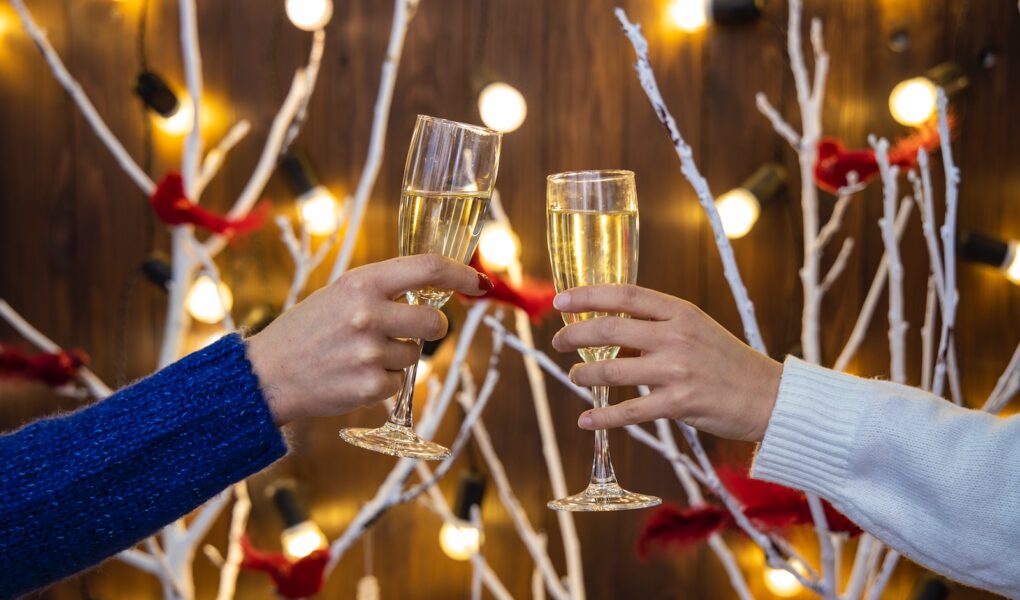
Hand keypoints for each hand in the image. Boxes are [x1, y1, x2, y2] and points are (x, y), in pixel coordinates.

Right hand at [247, 255, 492, 424]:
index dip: (461, 274)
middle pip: (435, 321)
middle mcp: (368, 314)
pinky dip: (382, 381)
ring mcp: (370, 352)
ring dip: (397, 357)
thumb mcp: (340, 294)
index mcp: (361, 283)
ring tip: (359, 355)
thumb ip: (383, 290)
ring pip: (416, 355)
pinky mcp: (370, 386)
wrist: (266, 375)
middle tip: (407, 330)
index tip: (480, 282)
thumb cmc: (307, 331)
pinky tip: (352, 375)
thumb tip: (434, 290)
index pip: (428, 268)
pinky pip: (398, 382)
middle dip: (430, 327)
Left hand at [551, 285, 781, 441]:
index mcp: (680, 312)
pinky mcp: (680, 403)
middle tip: (558, 342)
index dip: (587, 295)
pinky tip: (586, 420)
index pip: (625, 294)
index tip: (561, 301)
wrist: (769, 397)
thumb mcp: (696, 330)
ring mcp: (678, 370)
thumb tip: (611, 332)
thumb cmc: (727, 362)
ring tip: (574, 375)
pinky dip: (603, 416)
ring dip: (584, 373)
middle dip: (574, 335)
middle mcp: (677, 336)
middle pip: (610, 329)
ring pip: (613, 369)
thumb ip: (658, 327)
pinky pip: (630, 410)